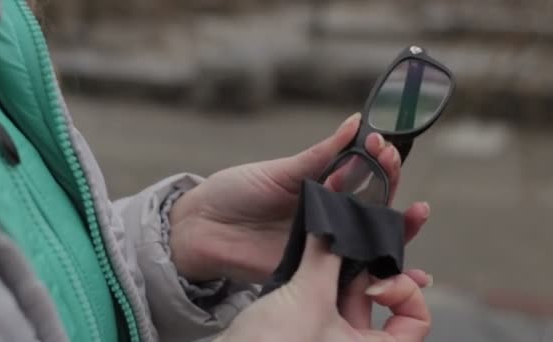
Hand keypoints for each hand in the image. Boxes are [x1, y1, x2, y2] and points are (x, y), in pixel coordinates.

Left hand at [169, 113, 429, 281]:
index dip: (378, 161)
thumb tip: (356, 123)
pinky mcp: (314, 269)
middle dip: (392, 185)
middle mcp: (328, 214)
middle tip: (392, 165)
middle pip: (373, 204)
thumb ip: (319, 156)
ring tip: (414, 213)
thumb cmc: (235, 192)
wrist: (201, 228)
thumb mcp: (280, 171)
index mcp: (321, 186)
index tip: (383, 144)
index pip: (362, 173)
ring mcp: (323, 242)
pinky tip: (410, 269)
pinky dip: (382, 270)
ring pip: (369, 237)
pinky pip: (351, 271)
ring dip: (398, 227)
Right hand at [216, 235, 431, 341]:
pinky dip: (322, 268)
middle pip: (380, 297)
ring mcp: (329, 334)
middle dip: (370, 264)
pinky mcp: (306, 323)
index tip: (375, 281)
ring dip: (343, 261)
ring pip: (349, 289)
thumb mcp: (309, 299)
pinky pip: (324, 289)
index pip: (416, 319)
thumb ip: (326, 256)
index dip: (404, 293)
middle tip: (361, 233)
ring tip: (336, 233)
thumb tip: (334, 223)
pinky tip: (314, 244)